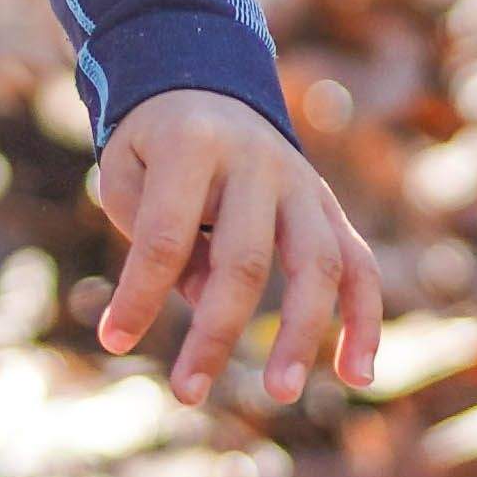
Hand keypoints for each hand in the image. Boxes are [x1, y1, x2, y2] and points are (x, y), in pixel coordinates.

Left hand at [88, 88, 381, 407]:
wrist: (204, 82)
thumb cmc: (154, 146)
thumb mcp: (131, 174)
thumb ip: (160, 237)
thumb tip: (210, 304)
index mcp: (193, 144)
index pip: (167, 234)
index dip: (139, 294)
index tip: (113, 341)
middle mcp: (258, 161)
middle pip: (245, 259)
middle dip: (215, 333)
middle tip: (186, 393)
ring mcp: (303, 183)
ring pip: (319, 264)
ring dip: (301, 334)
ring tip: (279, 394)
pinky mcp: (329, 207)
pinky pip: (359, 266)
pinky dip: (364, 320)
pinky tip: (356, 375)